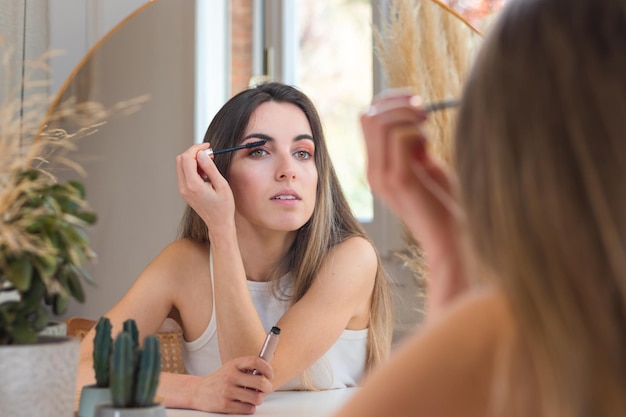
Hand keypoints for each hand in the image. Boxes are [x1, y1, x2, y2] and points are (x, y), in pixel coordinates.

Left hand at [175, 144, 235, 233]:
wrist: (218, 223)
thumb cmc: (224, 207)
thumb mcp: (221, 185)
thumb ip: (210, 168)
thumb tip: (201, 154)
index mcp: (193, 185)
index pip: (187, 158)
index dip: (196, 149)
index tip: (208, 147)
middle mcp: (184, 187)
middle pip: (180, 160)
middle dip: (193, 153)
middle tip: (209, 154)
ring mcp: (182, 190)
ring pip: (181, 165)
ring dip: (193, 160)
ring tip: (209, 164)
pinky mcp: (184, 191)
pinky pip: (184, 173)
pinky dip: (192, 168)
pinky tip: (205, 172)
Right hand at [192, 356, 274, 413]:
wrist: (199, 392)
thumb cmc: (221, 379)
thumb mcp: (232, 367)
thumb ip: (248, 368)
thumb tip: (268, 372)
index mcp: (234, 364)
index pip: (256, 361)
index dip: (267, 368)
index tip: (270, 375)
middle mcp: (230, 376)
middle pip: (260, 382)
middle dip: (267, 387)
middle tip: (265, 388)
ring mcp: (227, 391)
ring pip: (256, 398)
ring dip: (258, 399)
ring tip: (253, 397)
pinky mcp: (225, 405)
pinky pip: (248, 409)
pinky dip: (250, 408)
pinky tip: (244, 404)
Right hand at [360, 91, 467, 311]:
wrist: (453, 241)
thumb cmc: (446, 205)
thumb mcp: (427, 166)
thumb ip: (415, 143)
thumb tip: (412, 116)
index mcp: (378, 167)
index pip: (368, 119)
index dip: (391, 102)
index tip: (419, 105)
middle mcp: (374, 171)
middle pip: (368, 116)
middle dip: (398, 102)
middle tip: (425, 111)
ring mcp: (383, 176)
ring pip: (380, 121)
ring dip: (408, 114)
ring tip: (428, 125)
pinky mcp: (400, 180)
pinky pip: (401, 137)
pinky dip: (418, 131)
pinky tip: (430, 146)